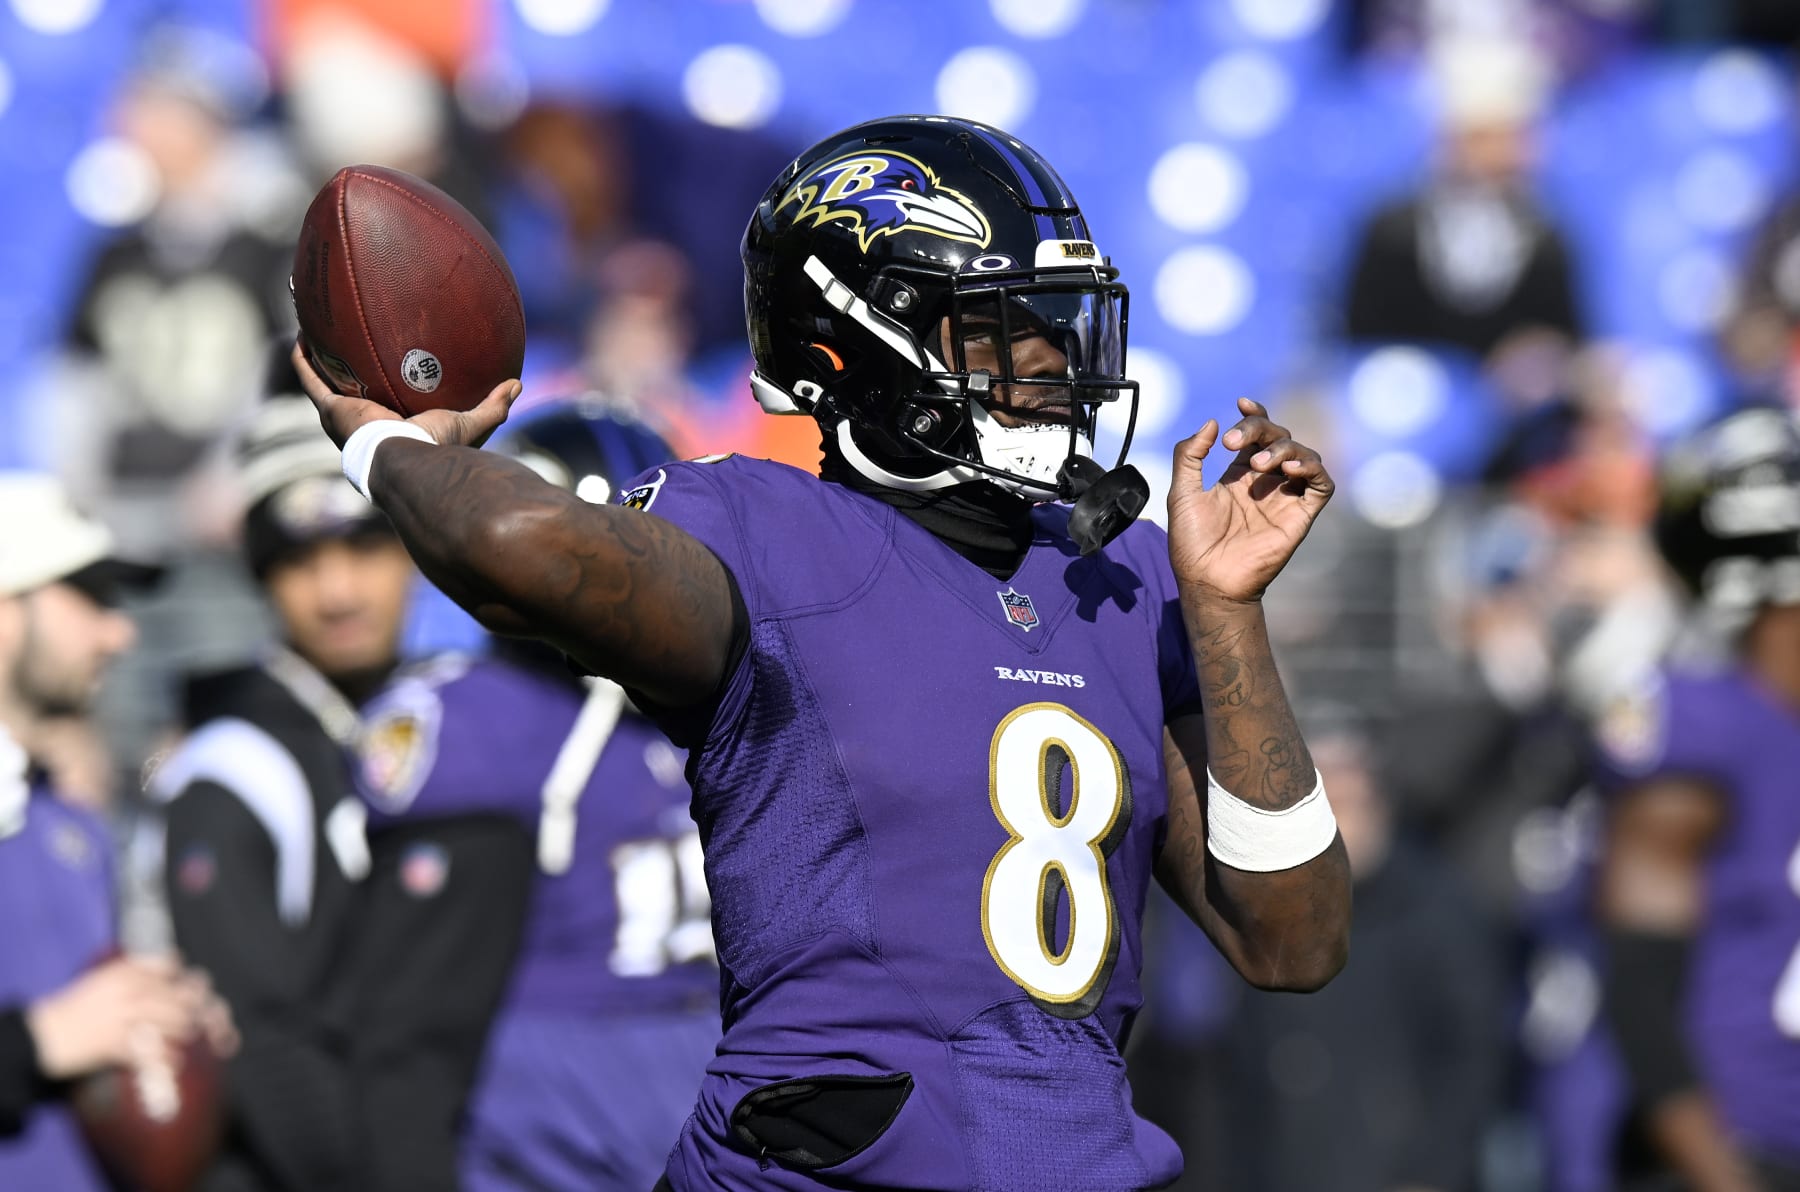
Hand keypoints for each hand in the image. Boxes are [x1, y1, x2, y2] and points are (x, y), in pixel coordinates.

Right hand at [25, 955, 234, 1079]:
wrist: (45, 1036)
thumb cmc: (76, 1009)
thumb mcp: (103, 982)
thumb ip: (133, 973)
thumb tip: (172, 964)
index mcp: (121, 974)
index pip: (164, 968)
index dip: (184, 977)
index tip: (198, 985)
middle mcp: (124, 993)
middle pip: (172, 995)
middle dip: (191, 1006)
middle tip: (204, 1014)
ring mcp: (119, 1017)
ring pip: (166, 1020)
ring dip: (182, 1028)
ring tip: (188, 1034)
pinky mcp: (112, 1043)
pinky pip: (147, 1050)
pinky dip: (164, 1058)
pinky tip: (175, 1062)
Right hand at [290, 341, 521, 450]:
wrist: (407, 458)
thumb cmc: (437, 446)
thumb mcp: (469, 423)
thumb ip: (494, 405)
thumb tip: (517, 383)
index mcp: (392, 427)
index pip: (386, 404)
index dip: (383, 387)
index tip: (386, 365)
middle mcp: (362, 423)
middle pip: (352, 391)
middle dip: (346, 369)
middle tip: (347, 342)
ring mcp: (342, 416)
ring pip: (324, 381)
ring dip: (319, 358)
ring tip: (317, 329)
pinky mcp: (329, 408)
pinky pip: (309, 378)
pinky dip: (303, 357)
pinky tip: (303, 333)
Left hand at [1166, 397, 1332, 604]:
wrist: (1207, 581)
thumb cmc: (1191, 543)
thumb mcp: (1182, 492)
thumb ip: (1190, 455)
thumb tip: (1212, 422)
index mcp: (1239, 475)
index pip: (1256, 435)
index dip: (1255, 415)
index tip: (1242, 403)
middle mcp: (1266, 483)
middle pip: (1279, 438)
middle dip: (1260, 429)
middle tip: (1233, 442)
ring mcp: (1285, 498)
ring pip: (1304, 455)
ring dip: (1284, 448)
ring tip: (1259, 464)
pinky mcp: (1300, 516)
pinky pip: (1322, 485)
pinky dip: (1313, 469)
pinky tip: (1291, 468)